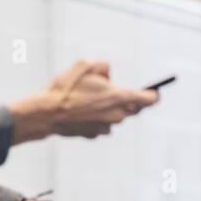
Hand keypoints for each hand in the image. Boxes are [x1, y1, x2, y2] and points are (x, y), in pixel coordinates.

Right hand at [11, 60, 156, 144]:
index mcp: (121, 97)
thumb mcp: (86, 66)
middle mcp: (118, 115)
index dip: (153, 94)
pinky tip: (81, 111)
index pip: (150, 99)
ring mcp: (108, 127)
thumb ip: (103, 67)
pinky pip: (102, 124)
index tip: (154, 91)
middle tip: (116, 90)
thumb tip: (108, 74)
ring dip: (109, 108)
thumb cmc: (67, 87)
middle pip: (134, 108)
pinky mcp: (96, 134)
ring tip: (89, 98)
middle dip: (129, 99)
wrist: (47, 113)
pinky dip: (96, 118)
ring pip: (116, 116)